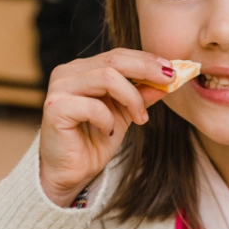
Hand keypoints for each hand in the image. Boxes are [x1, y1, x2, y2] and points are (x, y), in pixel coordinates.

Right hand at [38, 48, 172, 206]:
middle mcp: (68, 72)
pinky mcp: (56, 107)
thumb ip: (141, 95)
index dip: (146, 60)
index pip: (118, 55)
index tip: (172, 70)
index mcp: (82, 69)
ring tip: (139, 118)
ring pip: (107, 78)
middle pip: (114, 60)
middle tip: (169, 81)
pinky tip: (107, 132)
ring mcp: (59, 87)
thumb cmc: (93, 141)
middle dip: (146, 69)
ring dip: (131, 98)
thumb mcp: (125, 114)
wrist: (70, 173)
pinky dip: (108, 120)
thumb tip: (168, 80)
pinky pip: (93, 106)